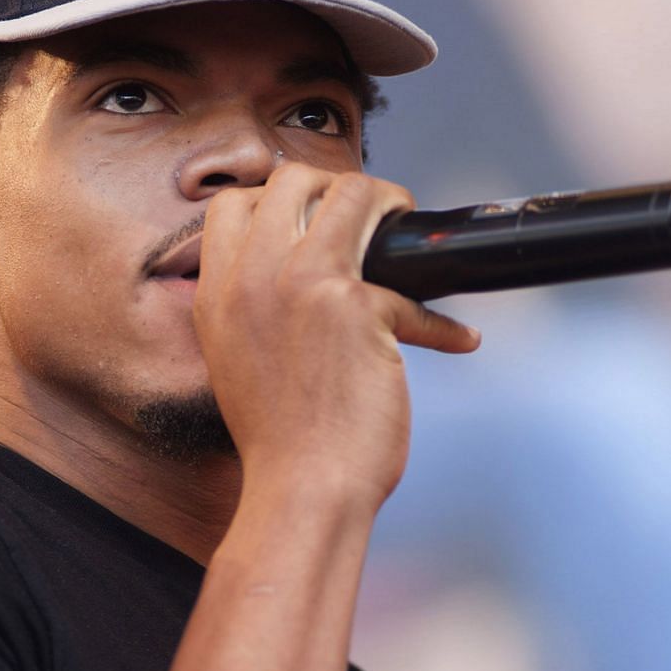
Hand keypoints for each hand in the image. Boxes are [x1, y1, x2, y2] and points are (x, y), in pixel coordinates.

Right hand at [193, 164, 479, 507]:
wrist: (301, 491)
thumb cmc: (280, 443)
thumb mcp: (237, 363)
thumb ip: (254, 311)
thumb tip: (301, 276)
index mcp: (216, 296)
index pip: (233, 205)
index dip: (278, 197)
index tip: (312, 218)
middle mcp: (251, 280)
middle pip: (292, 179)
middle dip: (337, 187)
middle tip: (368, 216)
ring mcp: (301, 285)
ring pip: (352, 194)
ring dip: (389, 203)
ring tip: (406, 234)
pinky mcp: (357, 306)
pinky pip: (412, 287)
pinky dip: (441, 321)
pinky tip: (455, 341)